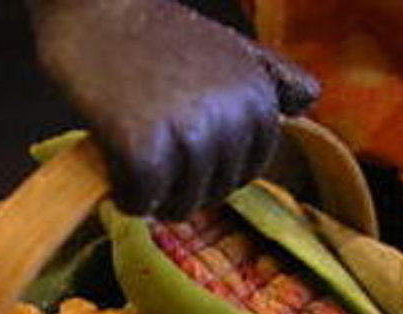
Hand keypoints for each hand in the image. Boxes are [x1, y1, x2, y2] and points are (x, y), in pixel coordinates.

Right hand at [28, 0, 318, 218]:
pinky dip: (126, 196)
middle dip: (184, 186)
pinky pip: (142, 202)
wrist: (92, 6)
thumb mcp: (230, 48)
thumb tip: (310, 101)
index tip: (184, 151)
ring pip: (181, 205)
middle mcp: (230, 118)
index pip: (248, 173)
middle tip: (152, 151)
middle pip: (215, 194)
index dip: (214, 171)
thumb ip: (273, 77)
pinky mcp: (144, 149)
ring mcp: (188, 134)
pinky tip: (115, 167)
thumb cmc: (156, 33)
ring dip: (154, 196)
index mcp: (257, 101)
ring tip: (132, 158)